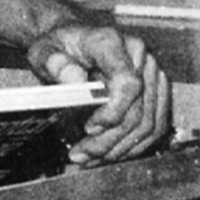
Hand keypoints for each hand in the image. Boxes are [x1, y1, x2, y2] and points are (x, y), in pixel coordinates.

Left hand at [24, 23, 171, 164]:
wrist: (72, 41)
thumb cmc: (58, 46)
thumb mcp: (43, 50)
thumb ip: (54, 62)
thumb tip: (74, 80)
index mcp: (112, 43)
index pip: (128, 83)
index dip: (113, 111)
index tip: (89, 128)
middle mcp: (140, 57)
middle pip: (139, 109)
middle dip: (110, 140)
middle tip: (81, 155)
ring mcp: (152, 74)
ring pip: (149, 122)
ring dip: (121, 148)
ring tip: (91, 158)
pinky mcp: (156, 91)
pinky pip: (154, 125)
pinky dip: (133, 144)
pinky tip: (109, 153)